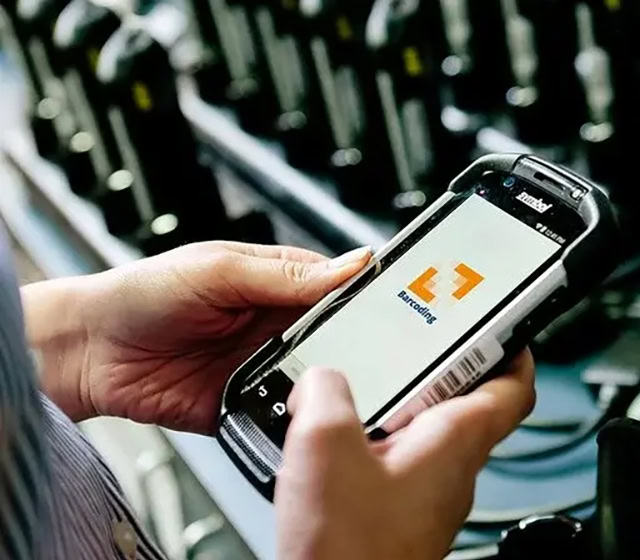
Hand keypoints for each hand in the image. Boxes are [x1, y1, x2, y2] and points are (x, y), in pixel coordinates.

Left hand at [21, 242, 369, 432]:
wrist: (88, 352)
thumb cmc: (143, 295)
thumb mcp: (219, 270)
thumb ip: (287, 273)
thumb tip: (355, 262)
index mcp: (278, 283)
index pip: (340, 288)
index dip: (369, 296)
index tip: (400, 304)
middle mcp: (278, 326)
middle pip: (338, 337)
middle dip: (358, 345)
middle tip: (378, 350)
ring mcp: (265, 368)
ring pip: (319, 379)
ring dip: (328, 382)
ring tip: (343, 384)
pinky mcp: (248, 406)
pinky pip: (285, 414)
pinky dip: (297, 416)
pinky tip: (307, 413)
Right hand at [276, 352, 535, 559]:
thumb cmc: (353, 551)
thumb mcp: (324, 446)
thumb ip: (325, 392)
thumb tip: (320, 378)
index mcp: (456, 441)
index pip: (514, 386)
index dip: (514, 346)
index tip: (503, 322)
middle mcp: (454, 470)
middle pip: (468, 404)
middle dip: (442, 368)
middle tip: (415, 343)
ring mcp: (431, 497)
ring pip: (431, 436)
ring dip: (404, 407)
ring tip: (365, 387)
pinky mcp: (403, 517)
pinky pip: (401, 466)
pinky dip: (378, 444)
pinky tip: (338, 445)